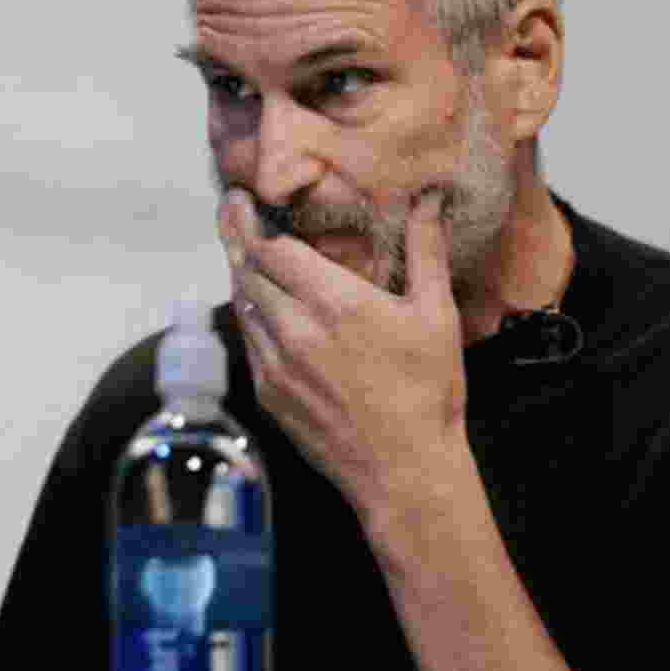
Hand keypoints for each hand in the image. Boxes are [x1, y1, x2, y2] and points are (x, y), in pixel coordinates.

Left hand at [219, 189, 467, 517]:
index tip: (244, 200)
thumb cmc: (428, 393)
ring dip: (241, 277)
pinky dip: (250, 318)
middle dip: (237, 239)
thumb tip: (429, 199)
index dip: (254, 221)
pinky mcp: (269, 395)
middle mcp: (296, 329)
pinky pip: (249, 343)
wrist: (404, 471)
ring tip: (244, 254)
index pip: (273, 248)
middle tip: (232, 213)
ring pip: (242, 306)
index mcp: (335, 303)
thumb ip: (426, 251)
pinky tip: (262, 310)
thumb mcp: (437, 316)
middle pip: (247, 271)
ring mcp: (276, 365)